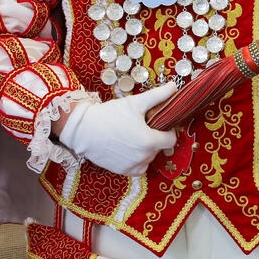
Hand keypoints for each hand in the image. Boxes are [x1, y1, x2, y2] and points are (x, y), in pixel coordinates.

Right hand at [57, 84, 178, 175]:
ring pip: (149, 158)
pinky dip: (136, 159)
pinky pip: (138, 167)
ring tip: (130, 135)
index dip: (167, 130)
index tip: (157, 123)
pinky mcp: (123, 171)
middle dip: (154, 138)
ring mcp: (133, 166)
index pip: (171, 140)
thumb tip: (175, 86)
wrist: (84, 129)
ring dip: (145, 149)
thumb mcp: (135, 102)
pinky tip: (127, 147)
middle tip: (140, 126)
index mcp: (150, 141)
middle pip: (159, 148)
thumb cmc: (110, 114)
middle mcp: (144, 157)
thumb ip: (158, 95)